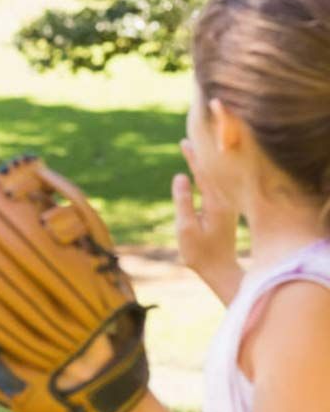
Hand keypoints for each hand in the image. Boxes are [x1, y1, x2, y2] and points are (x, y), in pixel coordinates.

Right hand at [174, 141, 241, 303]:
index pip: (204, 173)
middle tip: (187, 142)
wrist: (221, 269)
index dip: (194, 157)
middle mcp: (227, 200)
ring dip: (206, 165)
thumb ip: (182, 200)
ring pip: (218, 178)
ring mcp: (230, 205)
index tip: (185, 142)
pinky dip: (212, 176)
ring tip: (196, 153)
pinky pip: (220, 186)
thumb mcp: (185, 227)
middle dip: (200, 156)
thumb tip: (180, 176)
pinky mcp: (229, 211)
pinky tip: (206, 173)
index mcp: (217, 202)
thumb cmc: (201, 252)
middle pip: (213, 171)